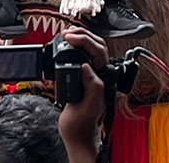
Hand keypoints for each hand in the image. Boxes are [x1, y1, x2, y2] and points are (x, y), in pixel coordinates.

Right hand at [58, 27, 107, 162]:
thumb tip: (86, 67)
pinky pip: (81, 57)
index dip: (85, 41)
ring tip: (67, 34)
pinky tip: (66, 46)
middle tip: (67, 33)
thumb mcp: (88, 106)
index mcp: (102, 79)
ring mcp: (91, 76)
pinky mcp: (81, 78)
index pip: (98, 52)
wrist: (77, 135)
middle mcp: (99, 75)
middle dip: (83, 35)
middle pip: (96, 45)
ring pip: (90, 49)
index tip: (70, 39)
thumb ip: (92, 86)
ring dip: (80, 38)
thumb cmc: (83, 124)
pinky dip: (74, 47)